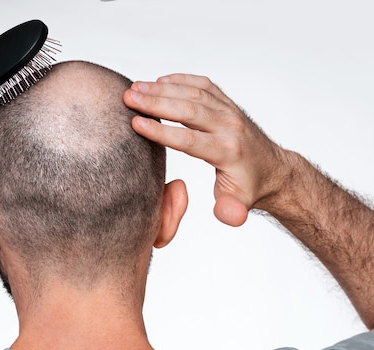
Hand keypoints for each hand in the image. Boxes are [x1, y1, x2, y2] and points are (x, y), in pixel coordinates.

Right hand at [124, 74, 290, 226]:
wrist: (272, 169)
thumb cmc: (248, 188)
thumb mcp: (239, 204)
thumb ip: (231, 211)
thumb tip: (229, 217)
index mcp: (227, 152)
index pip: (189, 139)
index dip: (160, 131)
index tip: (135, 123)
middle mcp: (229, 127)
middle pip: (189, 109)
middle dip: (155, 102)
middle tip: (128, 96)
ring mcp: (229, 112)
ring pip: (194, 93)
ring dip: (162, 88)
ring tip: (135, 87)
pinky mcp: (227, 103)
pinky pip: (204, 85)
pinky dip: (181, 80)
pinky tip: (160, 80)